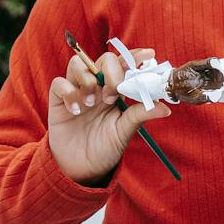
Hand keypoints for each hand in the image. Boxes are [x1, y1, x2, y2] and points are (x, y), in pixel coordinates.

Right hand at [47, 46, 170, 184]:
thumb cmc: (104, 148)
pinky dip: (68, 93)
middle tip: (112, 95)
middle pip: (103, 59)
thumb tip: (165, 107)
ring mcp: (77, 91)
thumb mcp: (124, 132)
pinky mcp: (58, 99)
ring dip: (87, 80)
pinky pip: (59, 83)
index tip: (148, 55)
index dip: (134, 57)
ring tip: (91, 104)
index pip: (125, 65)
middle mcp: (97, 86)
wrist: (81, 169)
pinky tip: (75, 111)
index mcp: (115, 90)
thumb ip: (139, 115)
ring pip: (78, 65)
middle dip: (111, 73)